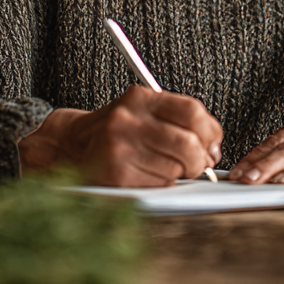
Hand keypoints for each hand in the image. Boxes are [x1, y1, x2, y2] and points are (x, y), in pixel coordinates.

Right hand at [18, 85, 222, 186]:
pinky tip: (145, 176)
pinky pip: (158, 184)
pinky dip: (160, 184)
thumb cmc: (115, 132)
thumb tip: (213, 150)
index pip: (192, 111)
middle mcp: (129, 119)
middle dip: (198, 160)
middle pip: (189, 143)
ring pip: (176, 168)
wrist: (70, 147)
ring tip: (161, 168)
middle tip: (194, 165)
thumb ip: (178, 122)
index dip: (211, 132)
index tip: (212, 144)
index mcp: (140, 99)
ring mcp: (121, 147)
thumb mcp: (143, 113)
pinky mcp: (117, 174)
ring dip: (177, 174)